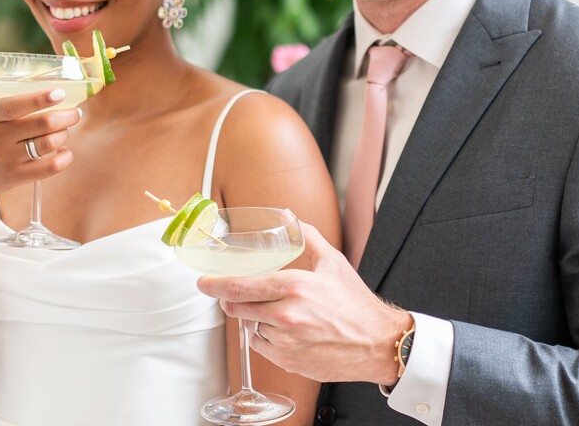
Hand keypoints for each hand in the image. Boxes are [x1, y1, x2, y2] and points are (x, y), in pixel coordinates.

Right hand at [0, 88, 80, 202]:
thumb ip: (14, 104)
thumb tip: (59, 94)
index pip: (15, 105)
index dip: (40, 99)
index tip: (60, 93)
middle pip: (43, 123)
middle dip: (68, 116)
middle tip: (75, 113)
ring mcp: (5, 157)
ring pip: (50, 143)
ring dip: (65, 135)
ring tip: (65, 131)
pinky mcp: (15, 176)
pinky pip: (50, 167)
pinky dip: (65, 158)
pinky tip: (66, 152)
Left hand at [196, 222, 411, 384]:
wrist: (375, 343)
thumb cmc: (355, 304)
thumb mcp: (332, 262)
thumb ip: (306, 236)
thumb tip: (288, 216)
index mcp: (293, 287)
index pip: (240, 287)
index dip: (215, 285)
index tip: (203, 282)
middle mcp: (285, 316)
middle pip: (237, 309)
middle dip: (230, 301)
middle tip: (233, 295)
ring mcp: (285, 343)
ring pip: (250, 327)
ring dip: (253, 318)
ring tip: (277, 312)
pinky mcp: (288, 362)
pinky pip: (262, 347)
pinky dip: (265, 337)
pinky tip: (285, 329)